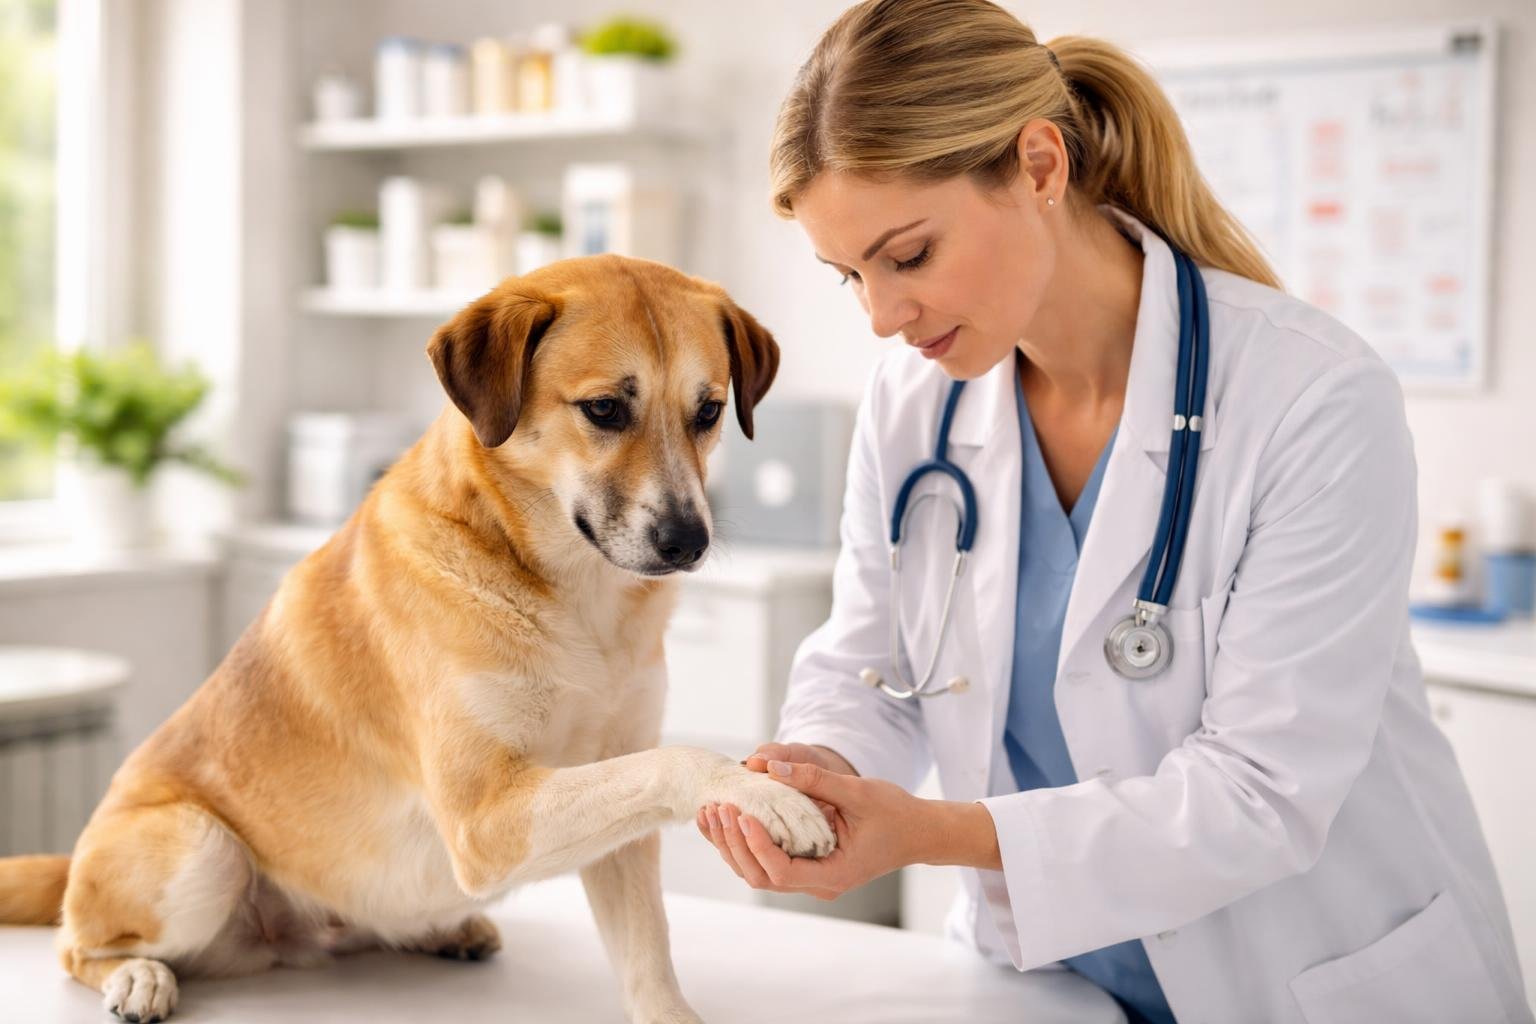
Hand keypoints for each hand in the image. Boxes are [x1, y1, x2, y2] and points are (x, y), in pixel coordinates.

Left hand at [695, 755, 929, 899]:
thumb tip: (770, 768)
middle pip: (761, 876)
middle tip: (717, 808)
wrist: (917, 832)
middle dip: (734, 844)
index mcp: (833, 874)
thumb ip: (814, 780)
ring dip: (731, 845)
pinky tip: (726, 819)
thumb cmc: (894, 813)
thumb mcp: (858, 791)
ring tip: (710, 813)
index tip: (742, 816)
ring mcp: (811, 878)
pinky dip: (744, 842)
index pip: (782, 871)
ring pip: (759, 872)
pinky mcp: (807, 866)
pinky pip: (767, 861)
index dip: (757, 846)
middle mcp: (818, 884)